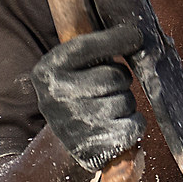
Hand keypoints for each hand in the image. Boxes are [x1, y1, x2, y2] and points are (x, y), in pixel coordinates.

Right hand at [32, 20, 144, 171]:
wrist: (66, 142)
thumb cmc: (79, 93)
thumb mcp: (72, 66)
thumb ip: (95, 46)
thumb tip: (135, 32)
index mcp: (47, 71)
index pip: (87, 46)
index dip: (116, 39)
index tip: (134, 35)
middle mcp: (55, 97)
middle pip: (115, 76)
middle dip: (121, 80)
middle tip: (109, 87)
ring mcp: (74, 125)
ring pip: (126, 101)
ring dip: (126, 103)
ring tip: (108, 107)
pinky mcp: (95, 148)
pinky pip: (134, 125)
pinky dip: (133, 124)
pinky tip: (116, 125)